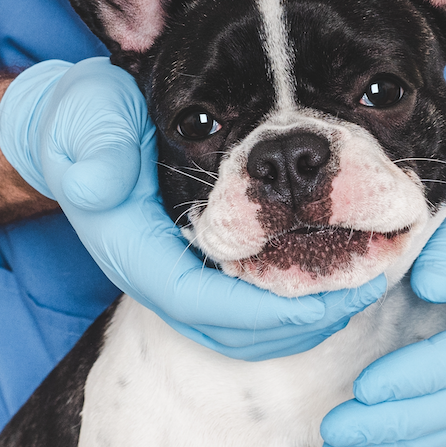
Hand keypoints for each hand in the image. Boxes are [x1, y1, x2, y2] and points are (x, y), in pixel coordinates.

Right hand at [0, 58, 384, 358]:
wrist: (76, 131)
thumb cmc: (89, 117)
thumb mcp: (86, 114)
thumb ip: (95, 143)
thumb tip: (99, 184)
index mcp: (134, 247)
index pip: (202, 301)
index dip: (268, 309)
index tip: (330, 298)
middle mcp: (157, 276)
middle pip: (234, 331)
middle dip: (303, 320)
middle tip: (369, 287)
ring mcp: (178, 281)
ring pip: (247, 332)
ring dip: (307, 318)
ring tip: (366, 283)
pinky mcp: (200, 276)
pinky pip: (251, 313)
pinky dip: (296, 308)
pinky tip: (337, 280)